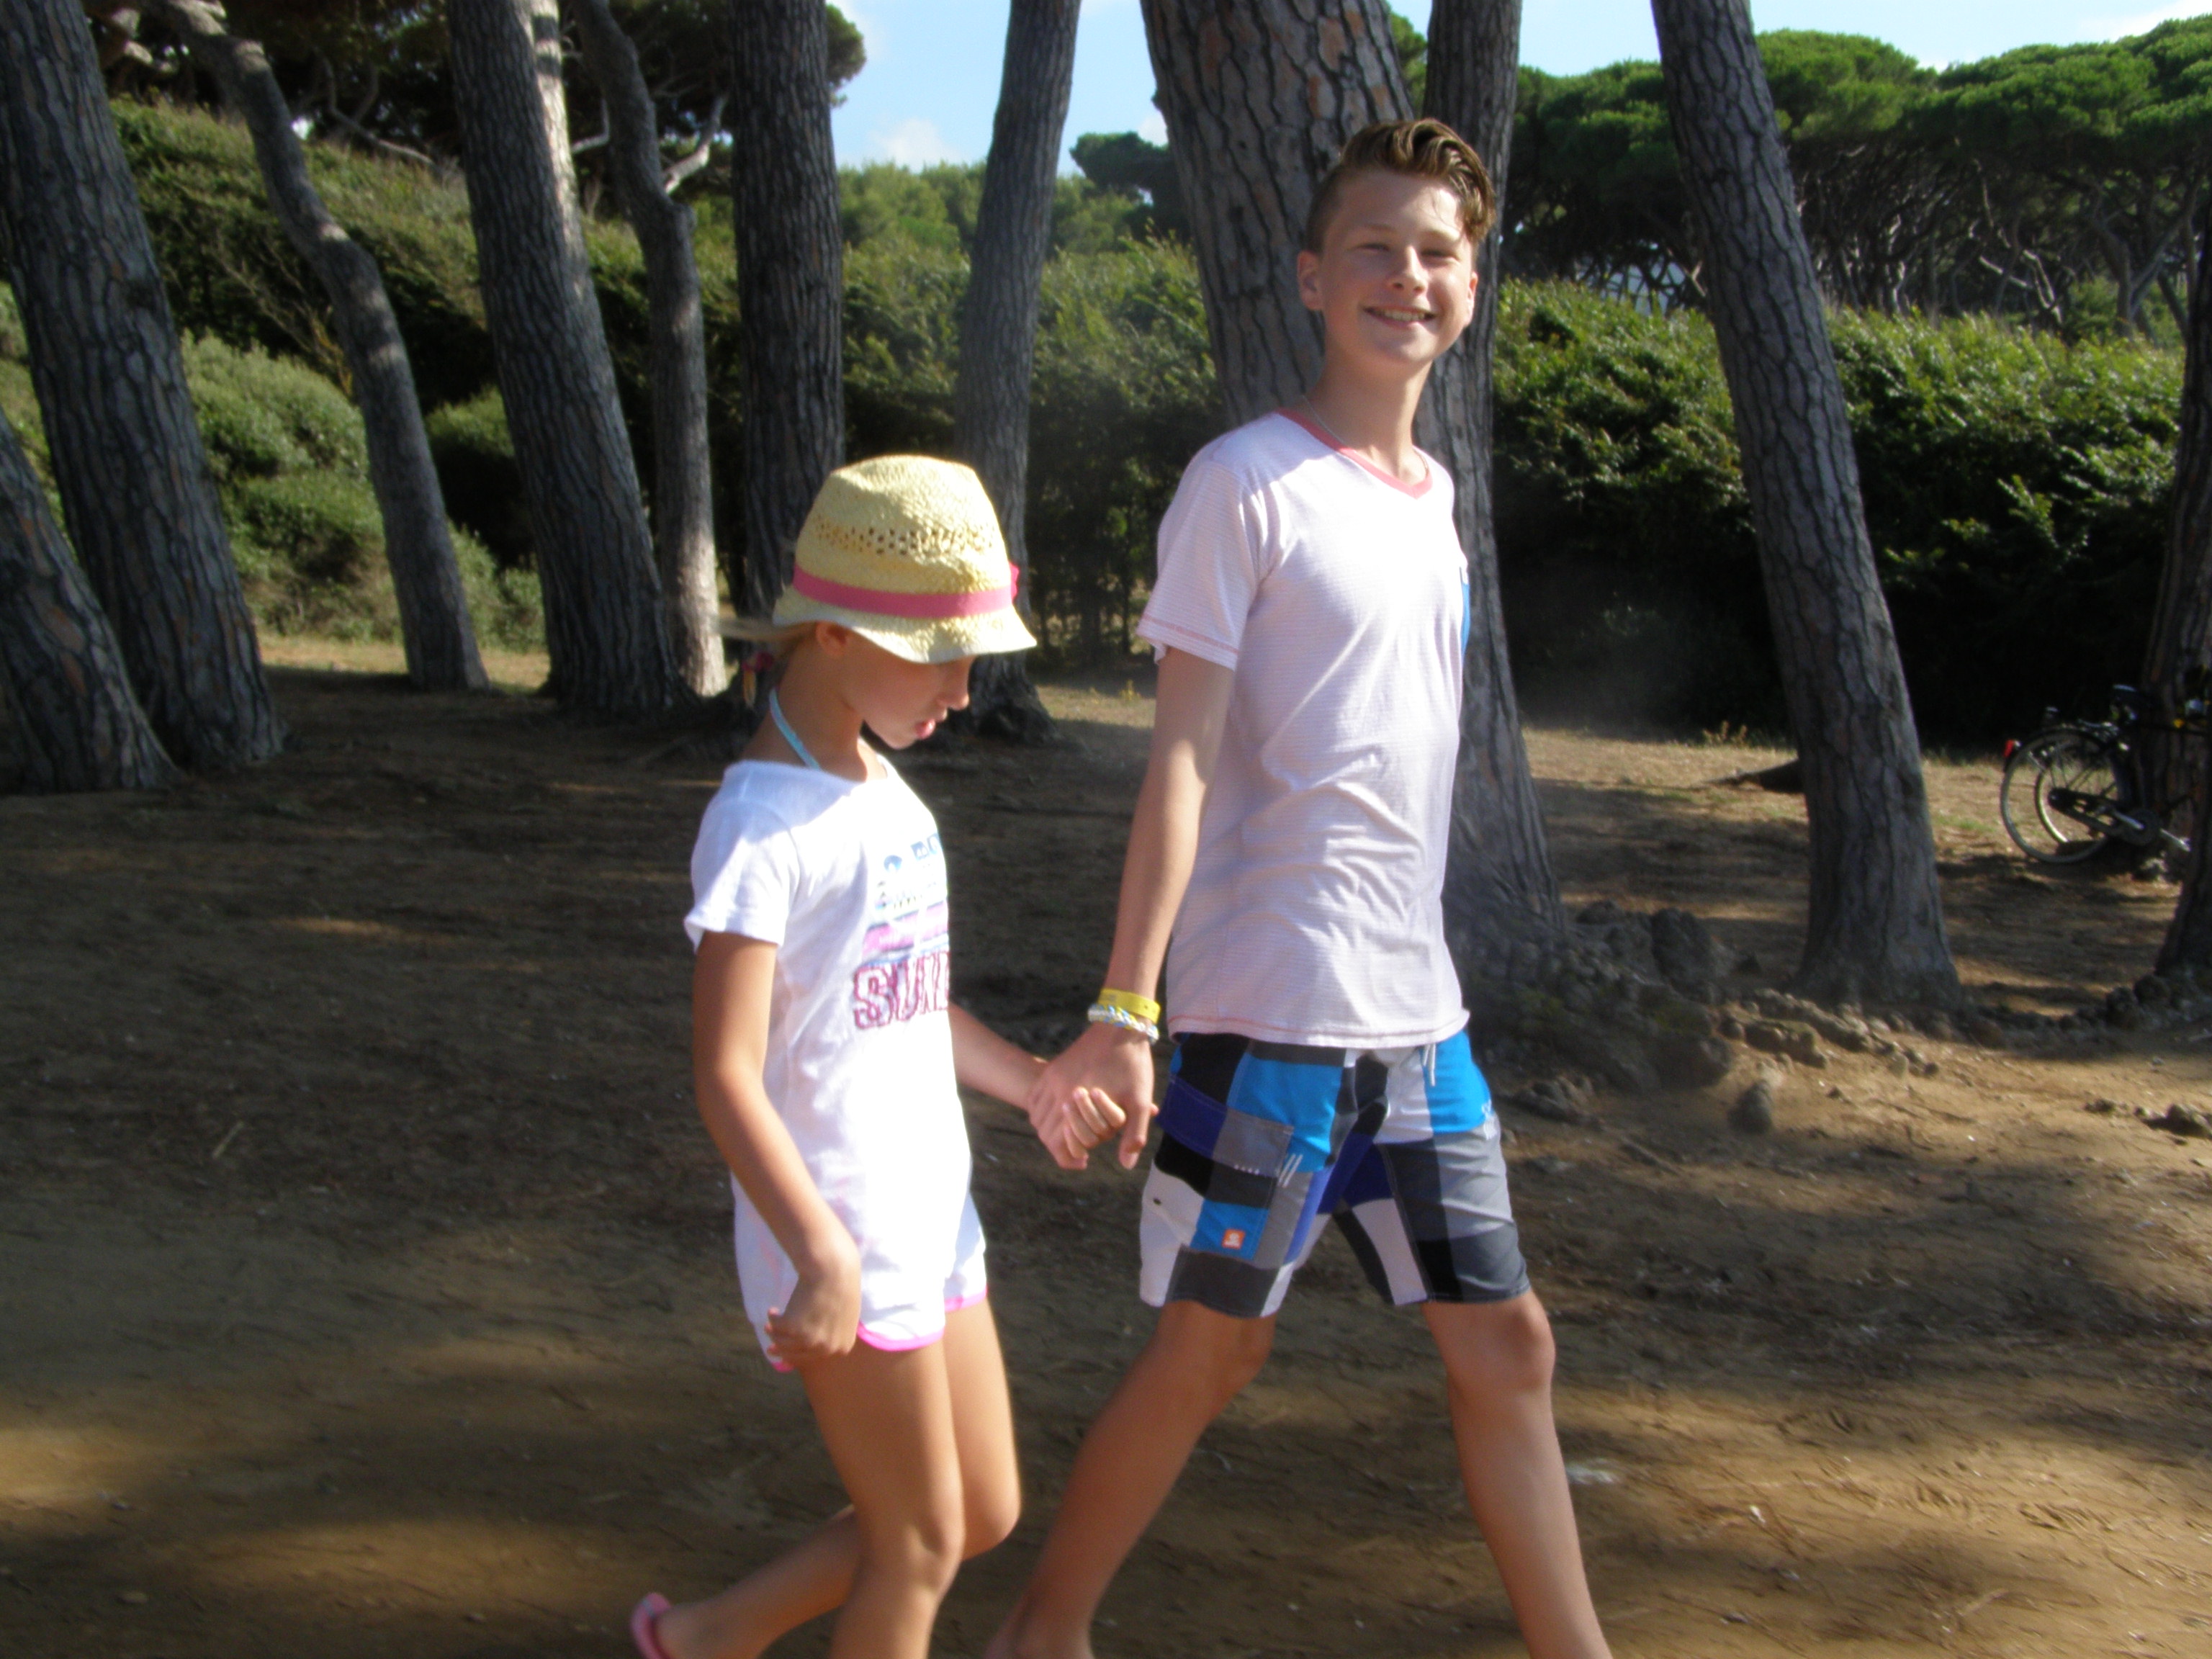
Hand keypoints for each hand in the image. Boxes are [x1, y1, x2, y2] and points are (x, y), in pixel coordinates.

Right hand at [764, 1233, 861, 1364]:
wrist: (833, 1270)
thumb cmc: (839, 1287)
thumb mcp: (841, 1317)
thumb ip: (828, 1333)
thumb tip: (809, 1346)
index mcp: (841, 1348)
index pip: (816, 1357)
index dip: (797, 1354)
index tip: (786, 1354)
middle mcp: (826, 1349)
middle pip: (796, 1355)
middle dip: (781, 1350)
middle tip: (770, 1348)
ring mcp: (810, 1340)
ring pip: (783, 1343)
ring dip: (773, 1333)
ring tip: (768, 1324)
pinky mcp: (793, 1328)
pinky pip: (776, 1327)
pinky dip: (772, 1318)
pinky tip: (773, 1310)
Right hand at [1026, 1021, 1156, 1171]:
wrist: (1121, 1027)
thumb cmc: (1132, 1066)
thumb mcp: (1140, 1101)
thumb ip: (1134, 1135)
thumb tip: (1126, 1164)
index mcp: (1078, 1103)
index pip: (1059, 1144)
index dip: (1069, 1158)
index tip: (1082, 1162)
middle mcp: (1059, 1092)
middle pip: (1045, 1133)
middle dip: (1059, 1147)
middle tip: (1076, 1152)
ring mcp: (1052, 1078)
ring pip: (1036, 1117)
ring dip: (1048, 1131)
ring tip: (1066, 1135)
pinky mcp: (1052, 1069)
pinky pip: (1033, 1098)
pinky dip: (1040, 1112)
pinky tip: (1057, 1114)